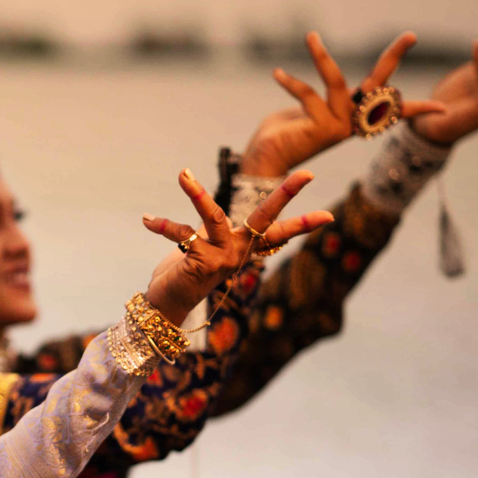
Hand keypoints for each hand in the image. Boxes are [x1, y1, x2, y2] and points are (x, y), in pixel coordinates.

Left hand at [140, 169, 332, 323]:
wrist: (168, 304)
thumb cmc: (187, 270)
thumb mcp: (206, 246)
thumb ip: (215, 228)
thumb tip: (214, 209)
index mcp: (244, 248)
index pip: (279, 232)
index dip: (304, 223)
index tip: (330, 215)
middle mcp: (238, 252)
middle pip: (267, 219)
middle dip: (286, 195)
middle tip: (308, 174)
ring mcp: (220, 257)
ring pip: (213, 216)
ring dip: (196, 194)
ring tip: (183, 173)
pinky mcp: (197, 261)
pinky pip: (180, 234)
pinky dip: (161, 225)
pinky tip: (146, 219)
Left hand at [239, 31, 446, 176]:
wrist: (264, 161)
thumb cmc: (282, 133)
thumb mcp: (307, 110)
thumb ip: (323, 96)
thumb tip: (328, 78)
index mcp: (352, 119)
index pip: (391, 112)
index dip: (417, 109)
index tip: (444, 109)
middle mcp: (350, 123)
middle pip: (378, 86)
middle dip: (394, 57)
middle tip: (411, 35)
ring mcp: (338, 126)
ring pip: (336, 81)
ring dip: (321, 56)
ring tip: (311, 36)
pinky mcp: (321, 128)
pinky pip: (307, 94)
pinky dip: (290, 82)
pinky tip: (277, 74)